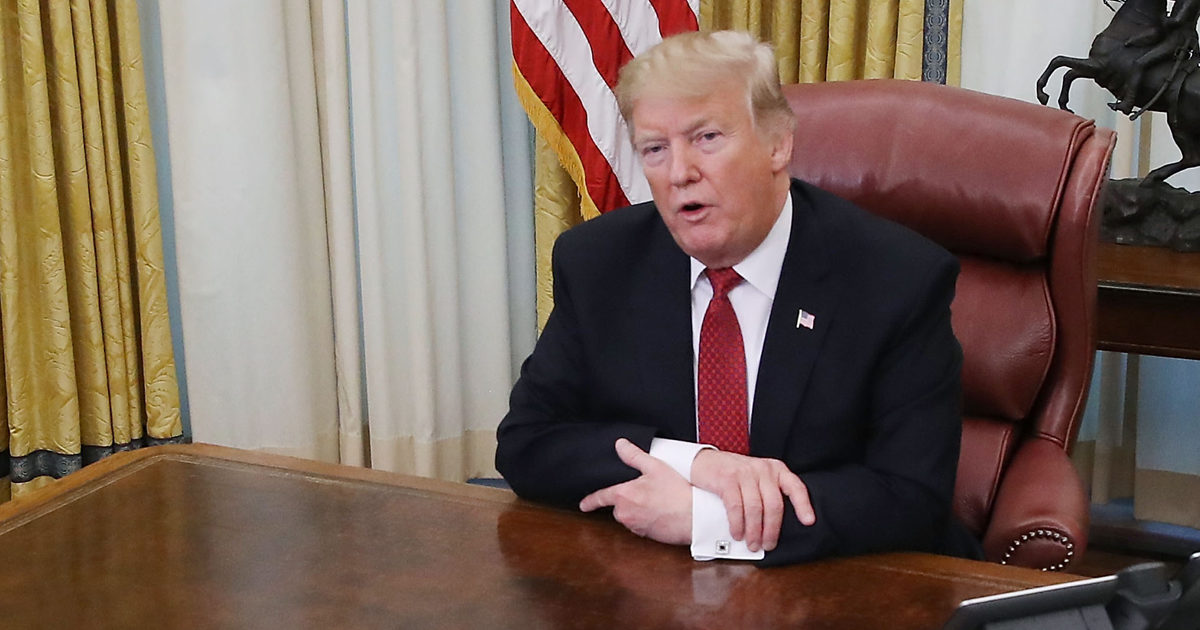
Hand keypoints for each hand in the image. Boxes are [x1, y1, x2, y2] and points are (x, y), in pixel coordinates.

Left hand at [579, 438, 691, 544]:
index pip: (600, 498)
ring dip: (638, 509)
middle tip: (647, 491)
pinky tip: (661, 512)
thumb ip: (634, 455)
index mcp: (623, 496)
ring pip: (630, 516)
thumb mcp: (655, 467)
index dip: (590, 501)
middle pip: (618, 506)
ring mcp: (635, 526)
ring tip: (657, 501)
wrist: (695, 516)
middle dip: (628, 499)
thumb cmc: (677, 492)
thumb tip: (620, 445)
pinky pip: (640, 525)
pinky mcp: (646, 535)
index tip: (583, 505)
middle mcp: (626, 513)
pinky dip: (647, 519)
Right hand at [689, 450, 815, 552]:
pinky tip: (737, 533)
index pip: (795, 487)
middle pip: (774, 504)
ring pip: (755, 508)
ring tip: (752, 544)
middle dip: (772, 530)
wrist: (705, 462)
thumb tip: (775, 527)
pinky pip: (736, 507)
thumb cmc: (734, 475)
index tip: (808, 522)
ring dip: (754, 531)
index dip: (803, 505)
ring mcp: (745, 473)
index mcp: (776, 469)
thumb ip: (768, 493)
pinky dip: (738, 524)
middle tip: (768, 545)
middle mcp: (763, 469)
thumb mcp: (757, 478)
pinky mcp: (727, 479)